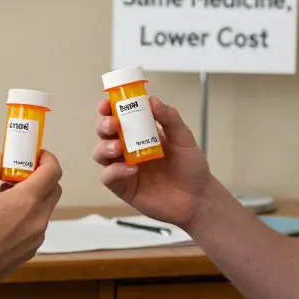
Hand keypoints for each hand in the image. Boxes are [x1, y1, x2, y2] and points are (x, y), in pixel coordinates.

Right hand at [0, 150, 62, 294]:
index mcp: (26, 201)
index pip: (53, 172)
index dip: (47, 159)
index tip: (35, 156)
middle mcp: (37, 219)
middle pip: (54, 189)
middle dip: (42, 177)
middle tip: (19, 174)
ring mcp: (36, 237)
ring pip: (46, 209)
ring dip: (34, 197)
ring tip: (7, 196)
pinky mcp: (31, 250)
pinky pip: (37, 226)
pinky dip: (29, 216)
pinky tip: (7, 217)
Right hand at [92, 96, 214, 229]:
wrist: (198, 198)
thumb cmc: (191, 166)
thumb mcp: (184, 138)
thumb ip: (170, 118)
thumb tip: (153, 100)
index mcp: (141, 132)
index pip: (119, 116)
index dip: (109, 109)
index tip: (107, 104)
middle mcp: (128, 148)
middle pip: (104, 133)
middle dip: (103, 125)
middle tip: (113, 125)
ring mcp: (123, 167)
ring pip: (100, 153)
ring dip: (104, 147)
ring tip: (119, 148)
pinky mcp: (123, 187)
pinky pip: (108, 177)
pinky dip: (115, 171)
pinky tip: (131, 170)